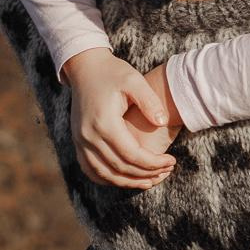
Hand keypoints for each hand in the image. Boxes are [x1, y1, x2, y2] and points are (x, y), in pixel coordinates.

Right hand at [63, 49, 178, 189]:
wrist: (85, 68)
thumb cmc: (113, 72)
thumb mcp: (134, 80)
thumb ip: (149, 101)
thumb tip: (163, 122)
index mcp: (104, 122)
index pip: (132, 154)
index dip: (153, 163)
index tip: (171, 161)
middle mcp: (89, 136)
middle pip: (120, 168)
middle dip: (145, 174)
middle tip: (166, 172)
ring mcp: (80, 140)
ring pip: (104, 174)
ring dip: (128, 182)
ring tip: (150, 181)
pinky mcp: (78, 142)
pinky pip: (90, 169)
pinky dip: (108, 179)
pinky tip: (125, 179)